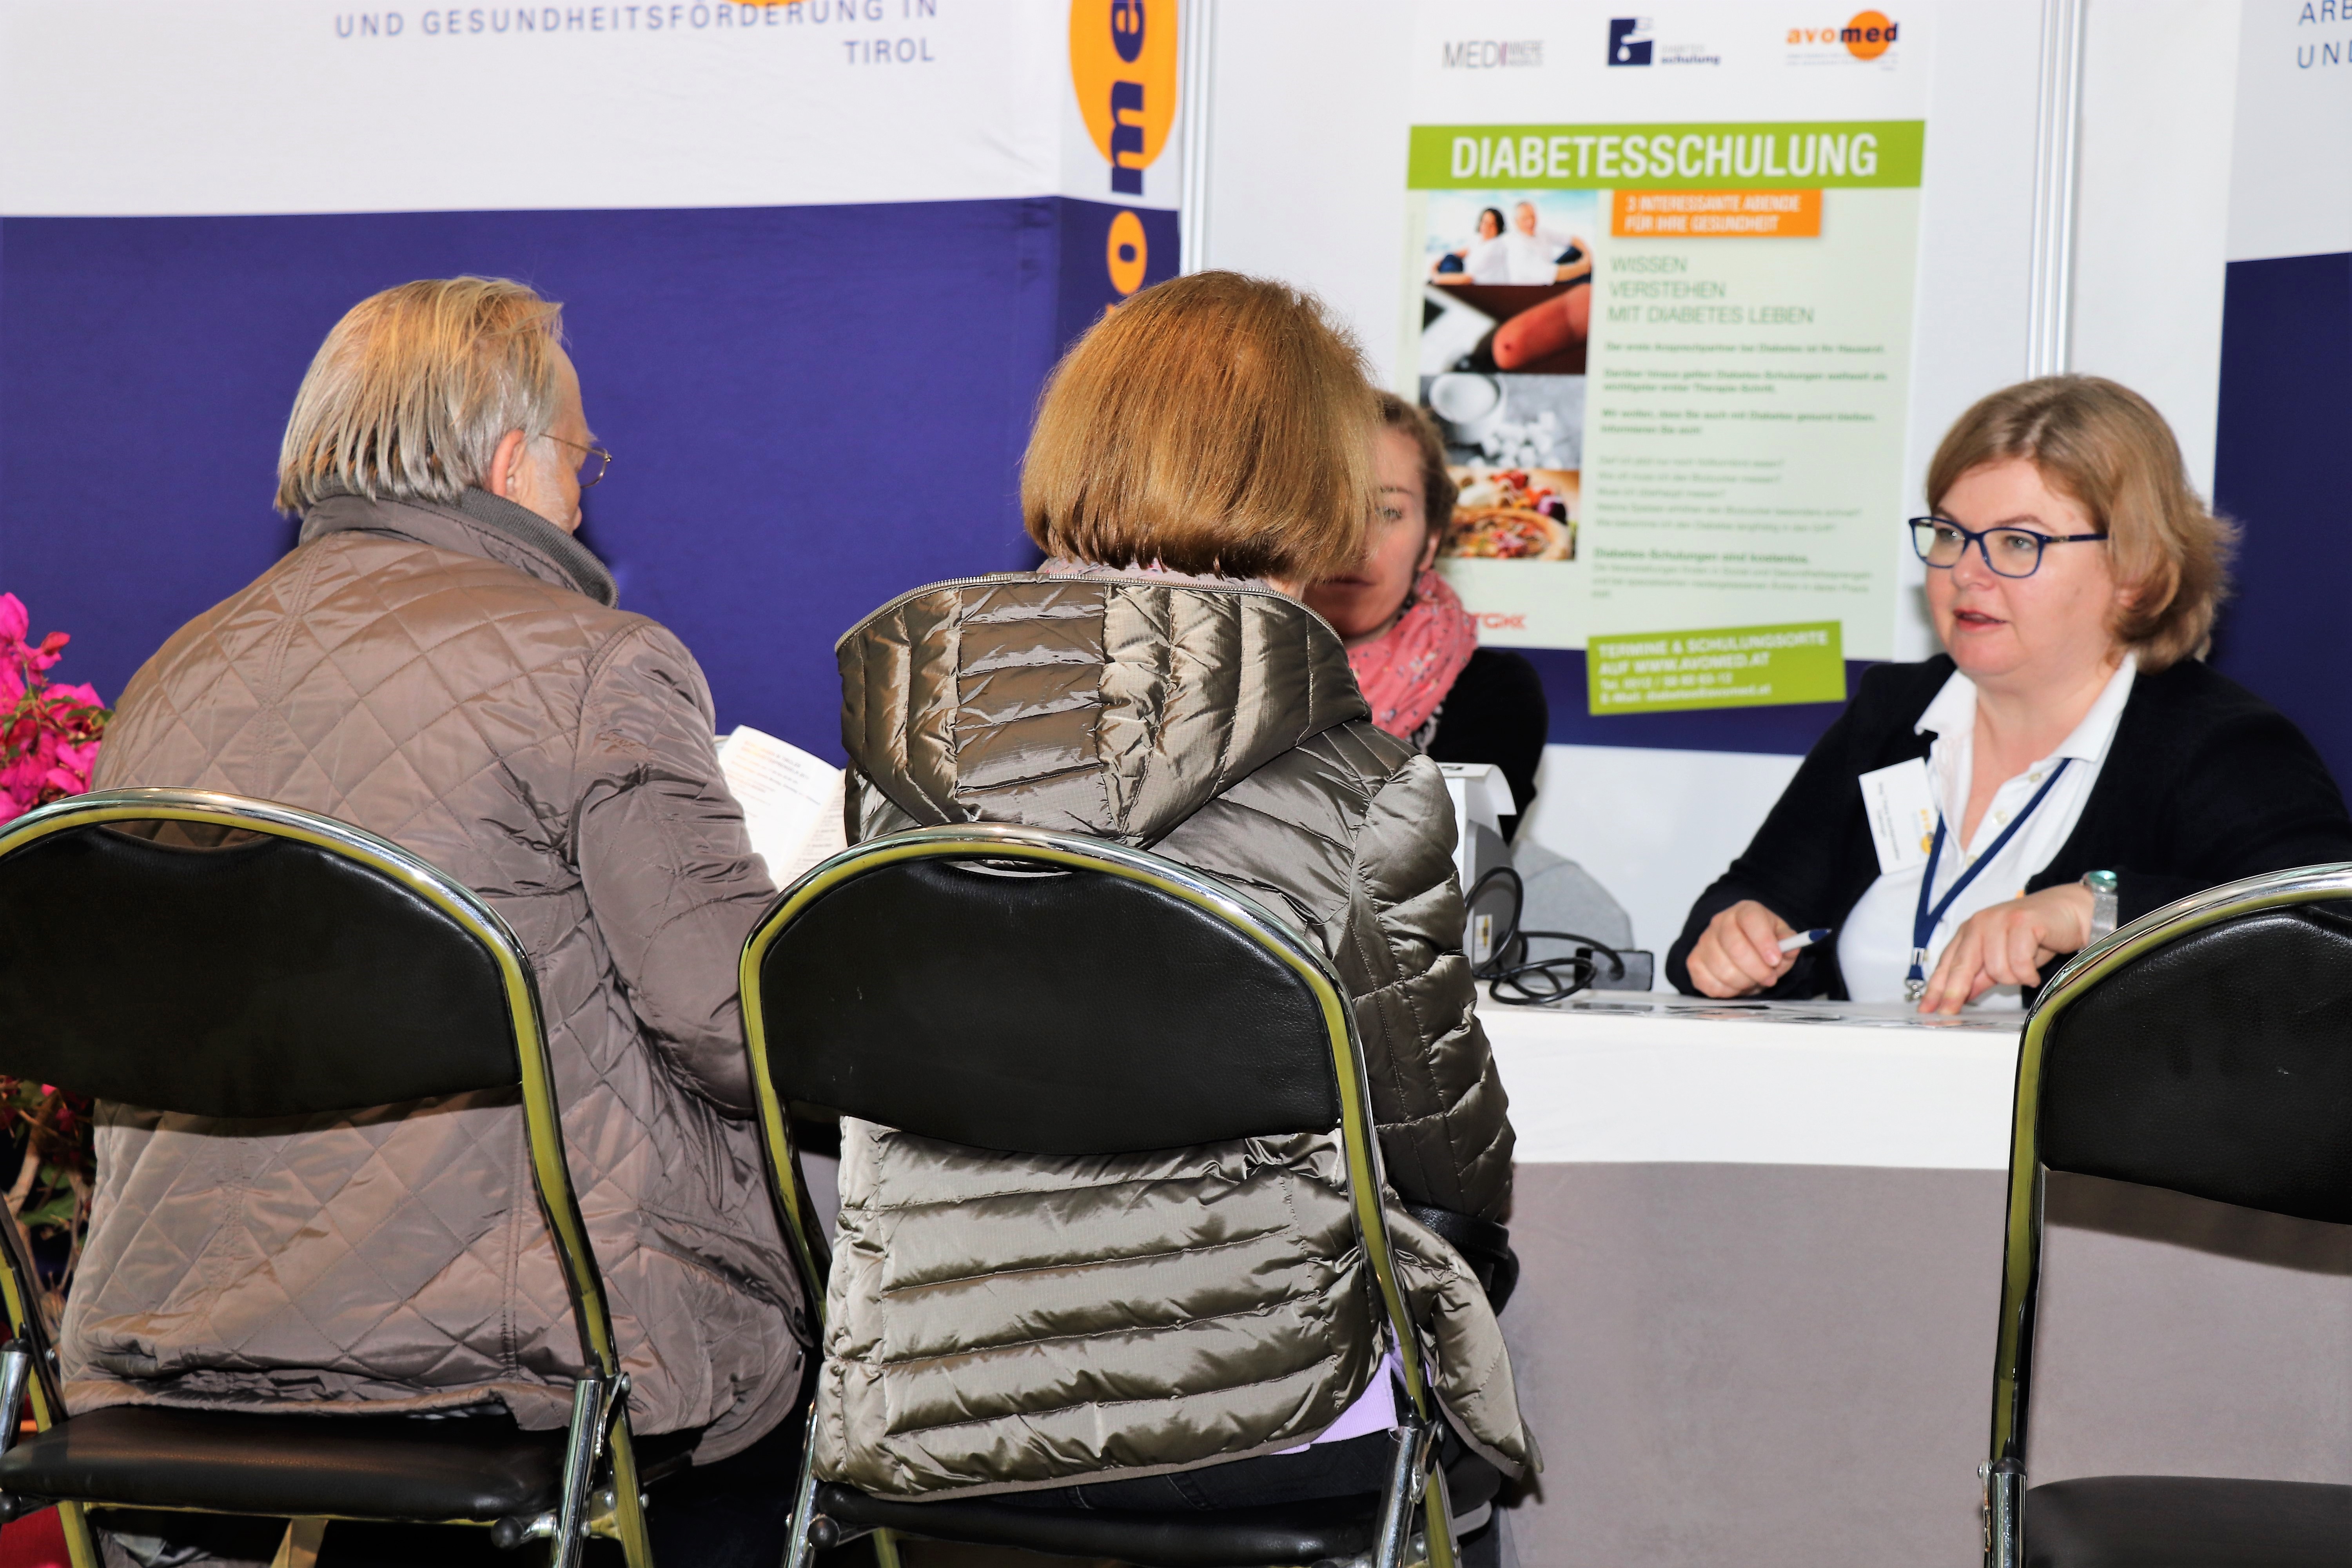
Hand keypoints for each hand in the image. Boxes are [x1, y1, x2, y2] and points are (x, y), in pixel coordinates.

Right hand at [1686, 901, 1798, 996]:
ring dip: (1744, 983)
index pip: (1751, 920)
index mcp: (1745, 911)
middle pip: (1735, 947)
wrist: (1741, 946)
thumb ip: (1790, 943)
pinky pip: (1709, 983)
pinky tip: (1737, 986)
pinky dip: (1727, 991)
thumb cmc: (1763, 944)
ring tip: (1754, 981)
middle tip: (1770, 978)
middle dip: (1757, 970)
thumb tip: (1791, 947)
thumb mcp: (1783, 939)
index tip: (1775, 961)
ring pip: (1722, 969)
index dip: (1764, 942)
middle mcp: (1720, 922)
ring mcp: (1704, 942)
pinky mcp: (1694, 962)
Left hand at [1916, 884, 2094, 1013]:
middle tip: (1951, 1012)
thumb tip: (1960, 996)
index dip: (1936, 988)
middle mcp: (1980, 924)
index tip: (1927, 1010)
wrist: (2070, 912)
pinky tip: (2033, 972)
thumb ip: (1980, 976)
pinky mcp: (2022, 922)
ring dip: (2013, 978)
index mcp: (1970, 931)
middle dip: (1955, 993)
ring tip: (2024, 972)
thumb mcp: (2002, 958)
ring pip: (1995, 969)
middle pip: (1961, 966)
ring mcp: (2000, 921)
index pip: (1947, 963)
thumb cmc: (2036, 935)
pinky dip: (2028, 973)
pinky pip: (2018, 962)